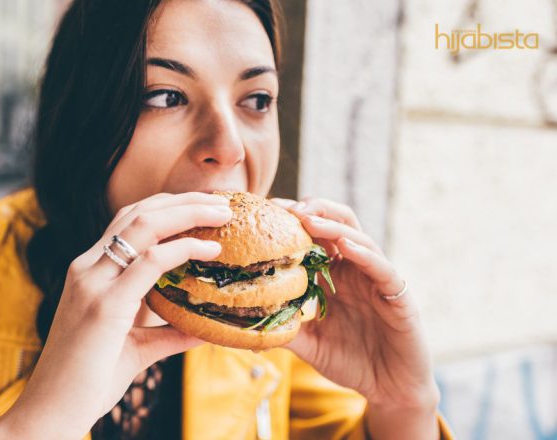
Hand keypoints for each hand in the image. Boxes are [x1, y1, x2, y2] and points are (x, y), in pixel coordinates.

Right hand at [0, 192, 231, 438]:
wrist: (52, 410)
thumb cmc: (89, 380)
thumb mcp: (136, 347)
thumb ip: (168, 333)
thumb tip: (206, 328)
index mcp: (90, 272)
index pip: (128, 221)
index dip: (168, 206)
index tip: (204, 206)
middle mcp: (87, 268)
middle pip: (139, 212)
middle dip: (184, 200)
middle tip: (223, 201)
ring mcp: (93, 283)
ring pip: (144, 225)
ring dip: (188, 213)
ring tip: (223, 214)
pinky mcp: (105, 305)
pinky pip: (150, 262)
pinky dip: (184, 249)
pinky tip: (210, 251)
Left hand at [272, 197, 439, 437]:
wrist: (390, 390)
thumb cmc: (352, 362)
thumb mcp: (310, 344)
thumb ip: (285, 330)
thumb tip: (246, 325)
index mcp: (335, 276)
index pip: (314, 237)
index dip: (293, 221)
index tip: (268, 212)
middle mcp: (356, 271)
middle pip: (338, 224)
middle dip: (314, 209)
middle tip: (286, 208)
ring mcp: (377, 279)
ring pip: (358, 238)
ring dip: (333, 226)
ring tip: (308, 218)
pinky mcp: (397, 294)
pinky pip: (381, 268)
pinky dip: (363, 254)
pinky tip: (345, 246)